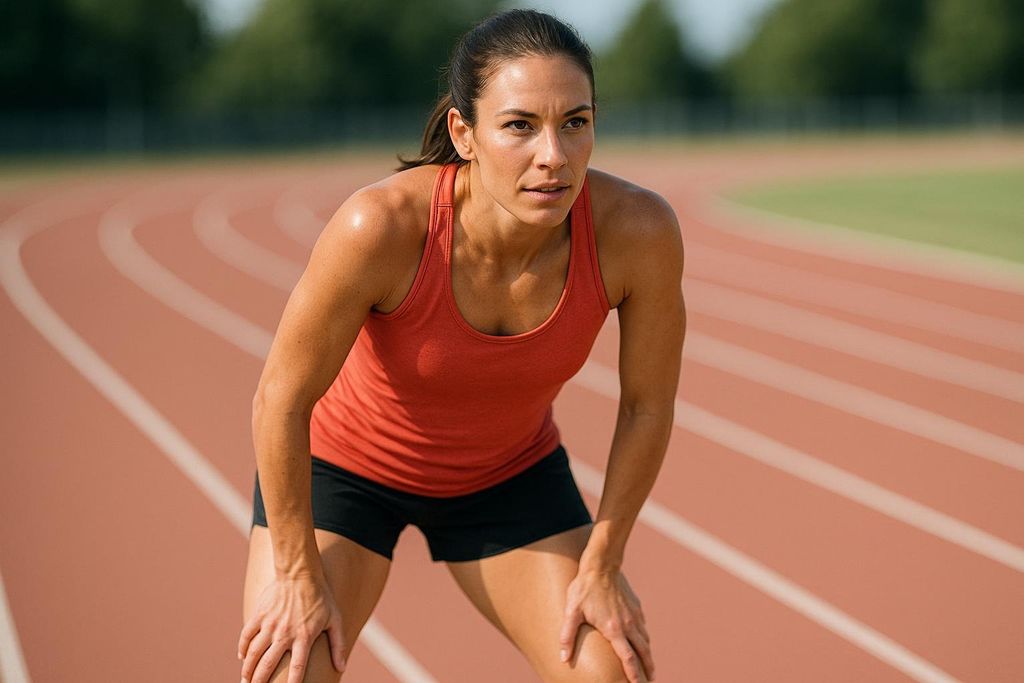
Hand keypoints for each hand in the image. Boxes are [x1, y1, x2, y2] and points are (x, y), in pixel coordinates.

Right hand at [238, 574, 346, 682]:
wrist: (300, 573)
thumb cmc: (321, 597)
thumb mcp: (335, 620)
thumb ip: (338, 645)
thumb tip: (342, 667)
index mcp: (304, 637)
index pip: (298, 668)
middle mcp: (285, 633)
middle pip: (268, 665)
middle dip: (260, 681)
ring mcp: (270, 624)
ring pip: (253, 653)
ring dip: (248, 670)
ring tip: (245, 681)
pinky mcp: (259, 615)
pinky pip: (246, 635)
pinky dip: (242, 648)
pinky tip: (242, 658)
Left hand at [558, 568, 653, 682]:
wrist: (602, 565)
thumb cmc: (584, 588)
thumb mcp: (572, 611)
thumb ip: (567, 635)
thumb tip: (563, 658)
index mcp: (614, 630)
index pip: (628, 658)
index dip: (634, 674)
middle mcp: (628, 625)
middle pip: (643, 652)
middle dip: (647, 668)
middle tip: (650, 680)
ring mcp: (634, 615)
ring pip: (646, 640)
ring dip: (648, 654)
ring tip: (649, 666)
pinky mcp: (636, 606)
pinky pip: (643, 627)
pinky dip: (645, 638)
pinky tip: (643, 641)